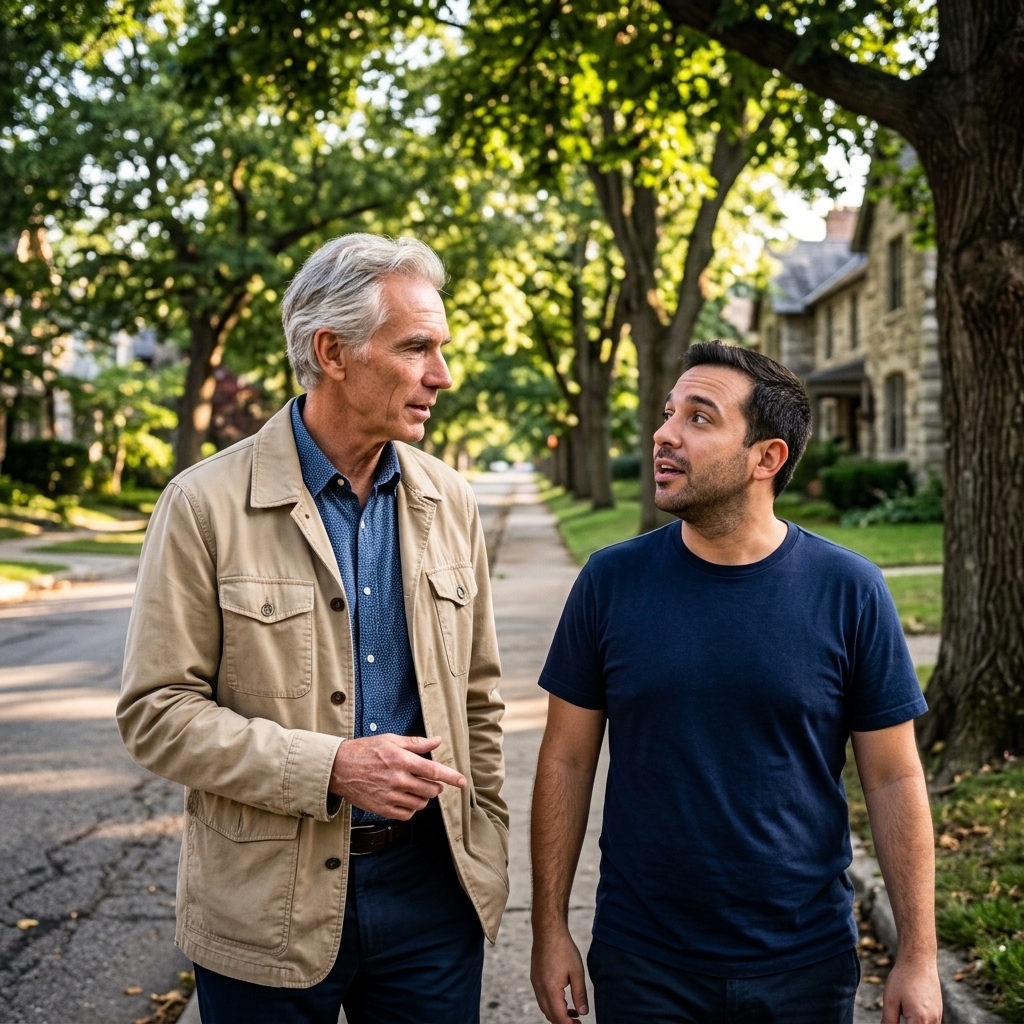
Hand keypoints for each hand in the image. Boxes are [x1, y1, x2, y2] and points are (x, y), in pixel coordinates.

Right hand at [329, 734, 464, 818]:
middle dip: (436, 787)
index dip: (451, 777)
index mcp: (400, 760)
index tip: (463, 782)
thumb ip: (416, 743)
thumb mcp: (390, 740)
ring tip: (416, 789)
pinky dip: (411, 809)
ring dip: (424, 798)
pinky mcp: (381, 808)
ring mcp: (389, 796)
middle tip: (431, 782)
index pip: (433, 771)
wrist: (338, 768)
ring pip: (420, 804)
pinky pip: (406, 814)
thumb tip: (437, 741)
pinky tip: (406, 799)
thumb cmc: (365, 750)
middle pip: (430, 790)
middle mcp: (397, 779)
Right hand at [531, 923, 588, 1022]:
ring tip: (573, 1013)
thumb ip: (580, 994)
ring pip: (545, 1008)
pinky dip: (552, 1004)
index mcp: (550, 989)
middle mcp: (540, 989)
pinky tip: (564, 999)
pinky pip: (542, 998)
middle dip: (563, 1022)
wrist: (548, 931)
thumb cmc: (563, 949)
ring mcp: (535, 983)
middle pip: (550, 1016)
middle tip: (578, 1022)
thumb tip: (583, 1012)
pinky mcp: (535, 978)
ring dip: (558, 1014)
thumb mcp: (577, 972)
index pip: (559, 1017)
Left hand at [881, 954, 941, 1023]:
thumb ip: (888, 1021)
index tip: (894, 1020)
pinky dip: (921, 1022)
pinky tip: (911, 1014)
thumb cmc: (903, 978)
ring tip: (903, 1012)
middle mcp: (933, 1022)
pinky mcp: (939, 1013)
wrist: (918, 960)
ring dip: (914, 1023)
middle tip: (899, 1013)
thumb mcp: (890, 1000)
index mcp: (920, 1021)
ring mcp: (938, 1018)